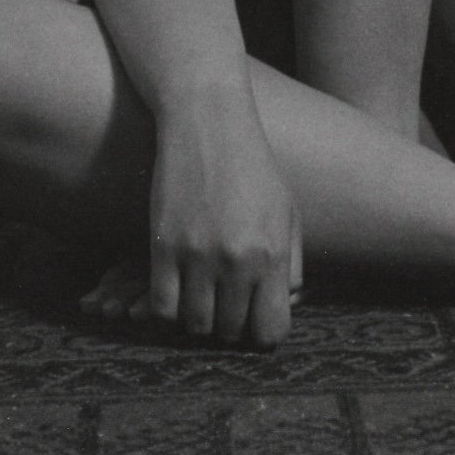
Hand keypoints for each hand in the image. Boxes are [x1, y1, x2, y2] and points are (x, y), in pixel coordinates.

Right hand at [146, 88, 302, 348]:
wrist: (208, 122)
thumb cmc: (252, 165)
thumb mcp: (286, 209)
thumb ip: (291, 261)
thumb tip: (287, 303)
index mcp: (273, 252)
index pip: (271, 330)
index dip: (262, 332)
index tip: (254, 319)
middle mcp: (238, 260)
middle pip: (231, 331)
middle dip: (229, 325)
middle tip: (224, 304)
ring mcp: (198, 255)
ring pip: (195, 325)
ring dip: (198, 318)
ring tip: (201, 295)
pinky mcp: (164, 246)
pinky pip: (163, 307)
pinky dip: (169, 308)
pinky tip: (177, 288)